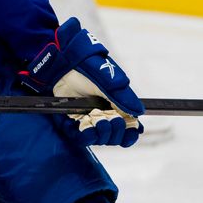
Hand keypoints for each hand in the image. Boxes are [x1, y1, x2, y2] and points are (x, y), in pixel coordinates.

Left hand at [20, 17, 143, 146]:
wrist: (63, 63)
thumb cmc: (87, 68)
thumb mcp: (108, 81)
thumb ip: (123, 97)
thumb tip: (138, 112)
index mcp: (115, 106)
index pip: (127, 127)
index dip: (130, 133)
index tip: (133, 131)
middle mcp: (102, 114)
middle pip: (114, 136)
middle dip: (117, 132)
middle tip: (114, 120)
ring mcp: (86, 118)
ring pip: (99, 139)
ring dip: (103, 135)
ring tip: (101, 122)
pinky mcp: (71, 121)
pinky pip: (79, 137)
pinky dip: (86, 137)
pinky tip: (88, 130)